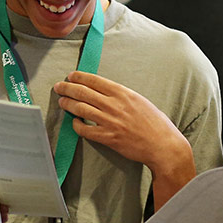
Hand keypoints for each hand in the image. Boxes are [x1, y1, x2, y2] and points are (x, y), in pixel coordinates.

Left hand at [53, 71, 195, 206]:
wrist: (163, 145)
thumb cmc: (155, 123)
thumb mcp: (139, 100)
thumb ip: (121, 96)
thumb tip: (104, 92)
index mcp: (123, 93)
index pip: (94, 80)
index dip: (79, 77)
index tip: (70, 76)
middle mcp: (114, 105)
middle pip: (83, 92)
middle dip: (67, 88)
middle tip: (58, 87)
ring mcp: (110, 122)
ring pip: (80, 108)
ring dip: (67, 104)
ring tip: (62, 102)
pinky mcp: (108, 138)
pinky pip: (85, 129)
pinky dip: (76, 125)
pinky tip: (74, 122)